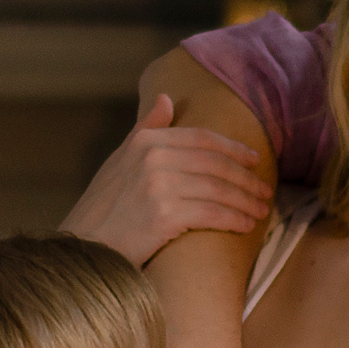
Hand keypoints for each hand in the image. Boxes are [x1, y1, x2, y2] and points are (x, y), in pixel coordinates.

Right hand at [60, 94, 270, 266]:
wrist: (83, 248)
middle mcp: (152, 158)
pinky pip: (211, 214)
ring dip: (245, 201)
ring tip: (260, 211)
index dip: (233, 149)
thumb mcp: (120, 161)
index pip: (202, 139)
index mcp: (145, 141)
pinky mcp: (164, 216)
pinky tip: (245, 225)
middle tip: (265, 191)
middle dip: (245, 178)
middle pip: (215, 164)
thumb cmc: (103, 208)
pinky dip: (233, 219)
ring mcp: (158, 186)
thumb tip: (167, 99)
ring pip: (218, 189)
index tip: (255, 160)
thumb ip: (146, 129)